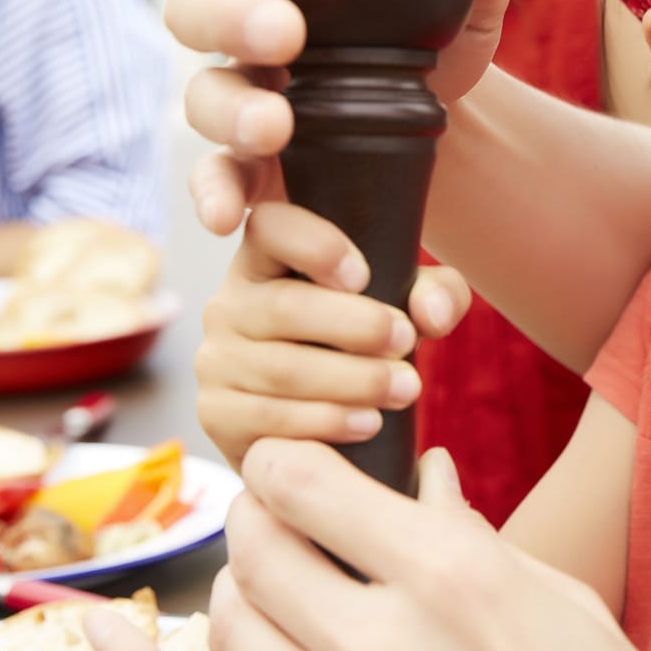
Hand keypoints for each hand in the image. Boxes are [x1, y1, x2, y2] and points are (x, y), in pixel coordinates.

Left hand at [88, 442, 650, 650]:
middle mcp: (379, 647)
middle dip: (264, 516)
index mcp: (449, 576)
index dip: (290, 462)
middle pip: (258, 543)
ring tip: (275, 585)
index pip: (303, 480)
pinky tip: (105, 629)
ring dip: (241, 588)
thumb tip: (422, 477)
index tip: (301, 467)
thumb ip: (467, 534)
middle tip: (288, 517)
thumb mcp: (556, 601)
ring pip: (228, 620)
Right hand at [166, 0, 536, 236]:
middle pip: (198, 2)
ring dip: (232, 108)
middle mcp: (243, 18)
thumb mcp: (465, 0)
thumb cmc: (429, 37)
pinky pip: (214, 173)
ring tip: (275, 128)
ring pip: (204, 91)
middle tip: (285, 35)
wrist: (437, 126)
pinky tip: (229, 214)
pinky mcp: (245, 161)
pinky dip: (215, 191)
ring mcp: (237, 90)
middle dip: (232, 16)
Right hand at [197, 203, 471, 469]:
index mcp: (265, 260)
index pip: (270, 228)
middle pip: (285, 307)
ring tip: (405, 388)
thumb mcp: (405, 306)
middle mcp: (229, 304)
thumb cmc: (363, 346)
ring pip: (283, 368)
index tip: (363, 275)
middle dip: (356, 326)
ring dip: (353, 380)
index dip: (314, 246)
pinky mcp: (217, 414)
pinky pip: (271, 418)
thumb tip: (432, 312)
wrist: (319, 423)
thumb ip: (434, 294)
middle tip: (406, 340)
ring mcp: (216, 360)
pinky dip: (328, 421)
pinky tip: (370, 422)